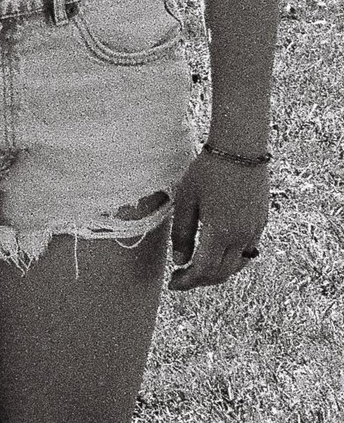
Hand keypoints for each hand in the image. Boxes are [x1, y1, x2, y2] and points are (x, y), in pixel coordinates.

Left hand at [168, 147, 270, 290]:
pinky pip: (246, 252)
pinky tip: (216, 254)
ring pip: (236, 266)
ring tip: (196, 269)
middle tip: (180, 279)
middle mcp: (241, 237)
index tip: (173, 283)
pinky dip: (230, 261)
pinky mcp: (260, 224)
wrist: (240, 151)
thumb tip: (180, 260)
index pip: (204, 270)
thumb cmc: (208, 171)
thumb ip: (182, 232)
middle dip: (199, 281)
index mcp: (220, 232)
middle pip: (221, 273)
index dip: (187, 281)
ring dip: (216, 273)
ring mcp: (254, 231)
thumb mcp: (186, 200)